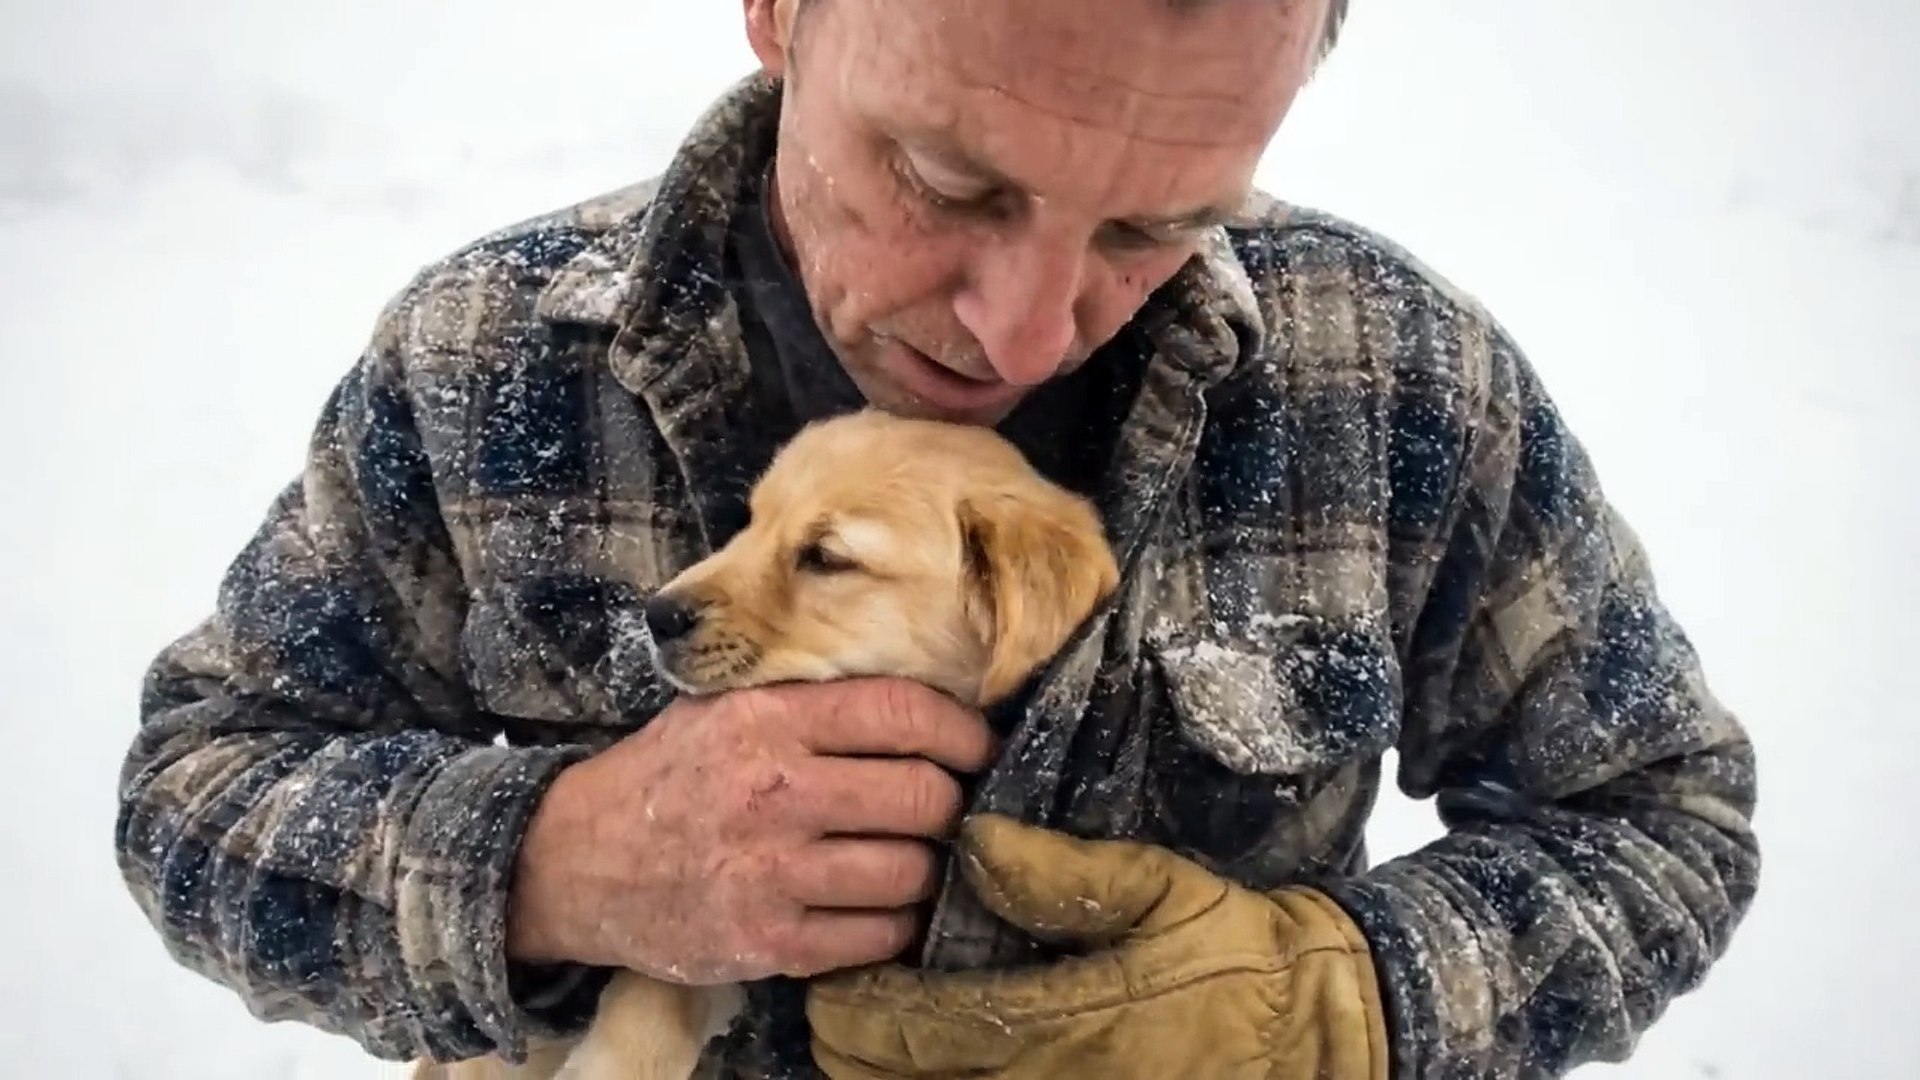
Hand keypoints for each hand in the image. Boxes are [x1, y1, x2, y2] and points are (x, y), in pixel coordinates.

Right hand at [504, 677, 996, 984]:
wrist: (572, 862)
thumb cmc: (667, 776)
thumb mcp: (720, 706)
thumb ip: (808, 697)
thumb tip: (923, 698)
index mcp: (766, 721)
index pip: (902, 714)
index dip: (961, 731)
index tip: (977, 746)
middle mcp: (774, 793)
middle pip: (923, 797)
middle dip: (950, 803)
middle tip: (945, 806)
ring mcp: (770, 874)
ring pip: (910, 871)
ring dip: (926, 867)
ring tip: (909, 855)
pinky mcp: (767, 942)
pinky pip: (876, 935)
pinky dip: (894, 922)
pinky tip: (878, 904)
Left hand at [806, 814, 1389, 1079]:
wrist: (1317, 1028)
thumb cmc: (1237, 952)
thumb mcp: (1158, 889)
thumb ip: (1059, 873)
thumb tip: (972, 842)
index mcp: (1062, 1025)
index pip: (918, 1030)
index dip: (856, 1011)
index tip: (827, 987)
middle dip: (852, 1054)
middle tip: (831, 1015)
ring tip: (863, 1048)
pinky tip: (929, 1074)